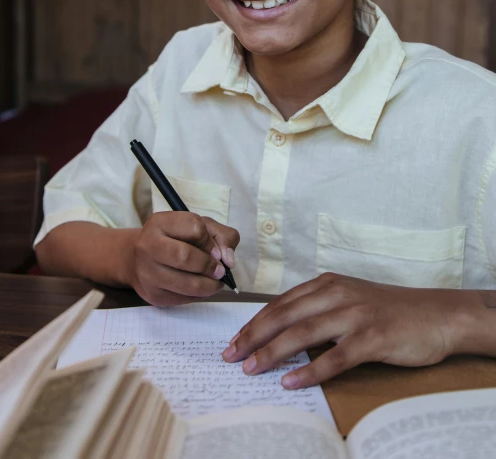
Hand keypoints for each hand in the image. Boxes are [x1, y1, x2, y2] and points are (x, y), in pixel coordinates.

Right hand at [128, 211, 239, 305]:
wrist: (140, 260)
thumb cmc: (175, 239)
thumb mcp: (199, 227)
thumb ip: (222, 236)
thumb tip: (229, 260)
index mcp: (160, 222)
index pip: (194, 227)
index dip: (211, 241)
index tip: (216, 251)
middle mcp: (148, 245)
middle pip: (185, 256)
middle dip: (209, 266)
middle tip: (220, 271)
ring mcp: (147, 272)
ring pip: (186, 284)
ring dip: (209, 285)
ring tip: (216, 282)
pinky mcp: (153, 294)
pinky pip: (183, 299)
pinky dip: (199, 296)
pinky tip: (201, 288)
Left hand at [222, 272, 475, 387]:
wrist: (434, 315)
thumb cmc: (388, 311)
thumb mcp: (348, 300)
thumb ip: (318, 310)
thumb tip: (281, 334)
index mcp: (327, 284)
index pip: (281, 303)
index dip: (254, 322)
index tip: (233, 340)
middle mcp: (337, 294)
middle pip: (285, 315)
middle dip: (254, 336)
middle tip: (231, 355)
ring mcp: (355, 314)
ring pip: (304, 333)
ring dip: (273, 352)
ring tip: (251, 369)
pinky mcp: (373, 337)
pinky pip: (335, 357)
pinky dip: (311, 371)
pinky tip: (291, 382)